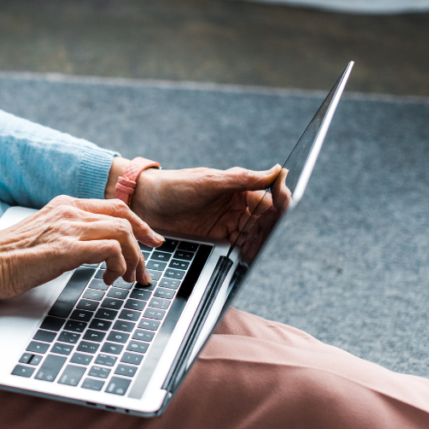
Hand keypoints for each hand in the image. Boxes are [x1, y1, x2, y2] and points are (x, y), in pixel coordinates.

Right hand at [0, 196, 163, 319]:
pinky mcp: (67, 248)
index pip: (113, 206)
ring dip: (133, 259)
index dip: (137, 222)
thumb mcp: (43, 237)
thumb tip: (90, 252)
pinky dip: (119, 265)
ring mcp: (68, 227)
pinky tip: (110, 280)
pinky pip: (111, 250)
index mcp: (63, 205)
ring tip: (127, 279)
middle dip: (144, 240)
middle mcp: (69, 211)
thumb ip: (66, 235)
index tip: (149, 239)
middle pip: (124, 216)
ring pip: (122, 232)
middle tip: (149, 264)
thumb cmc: (7, 258)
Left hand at [129, 164, 282, 241]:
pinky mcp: (216, 237)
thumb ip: (242, 179)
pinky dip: (245, 252)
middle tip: (268, 236)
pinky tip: (248, 257)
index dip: (280, 203)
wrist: (145, 203)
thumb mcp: (209, 182)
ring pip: (252, 235)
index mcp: (238, 187)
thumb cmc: (175, 185)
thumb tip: (277, 171)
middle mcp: (236, 205)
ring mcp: (226, 222)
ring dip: (258, 242)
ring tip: (259, 250)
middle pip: (264, 219)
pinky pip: (237, 246)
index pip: (268, 197)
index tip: (284, 209)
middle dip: (269, 228)